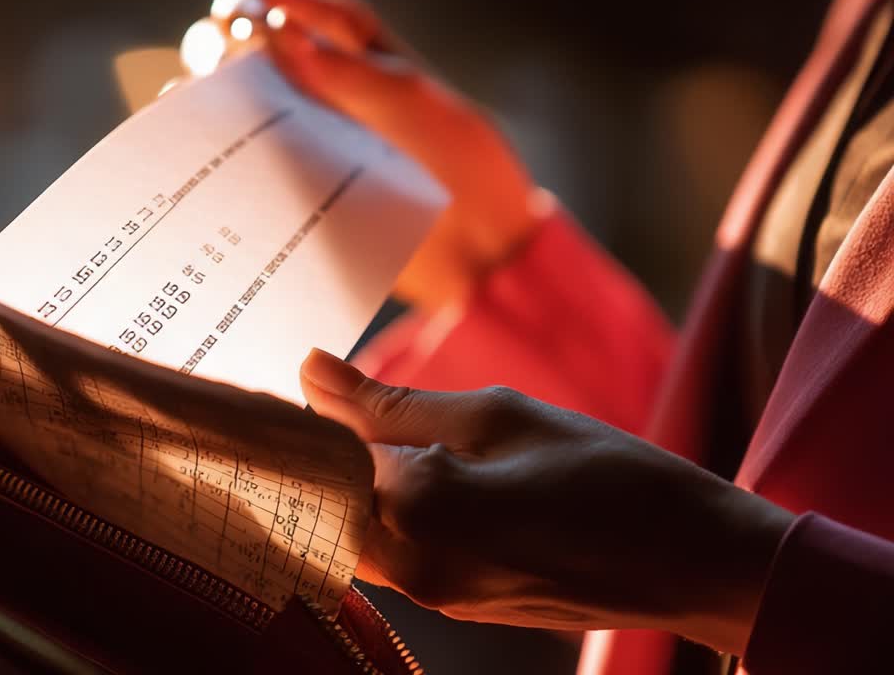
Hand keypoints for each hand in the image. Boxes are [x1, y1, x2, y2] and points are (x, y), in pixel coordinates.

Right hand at [209, 0, 547, 307]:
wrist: (477, 247)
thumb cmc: (457, 160)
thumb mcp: (407, 103)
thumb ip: (340, 68)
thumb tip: (269, 33)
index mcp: (342, 38)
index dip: (240, 6)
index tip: (235, 33)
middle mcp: (308, 78)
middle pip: (227, 47)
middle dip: (214, 59)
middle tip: (229, 92)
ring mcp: (294, 132)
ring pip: (219, 105)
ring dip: (201, 110)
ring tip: (207, 132)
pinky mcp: (286, 183)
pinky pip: (231, 163)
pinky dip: (208, 161)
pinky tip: (205, 171)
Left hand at [299, 348, 793, 654]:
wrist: (692, 565)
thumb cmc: (608, 476)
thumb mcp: (498, 417)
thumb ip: (392, 403)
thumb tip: (312, 371)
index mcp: (420, 513)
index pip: (315, 460)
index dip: (294, 416)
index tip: (284, 378)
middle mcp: (411, 570)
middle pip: (320, 504)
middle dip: (314, 449)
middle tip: (321, 393)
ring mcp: (432, 597)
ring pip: (352, 530)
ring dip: (349, 478)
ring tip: (362, 421)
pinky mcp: (453, 606)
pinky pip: (390, 551)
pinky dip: (383, 507)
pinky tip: (406, 465)